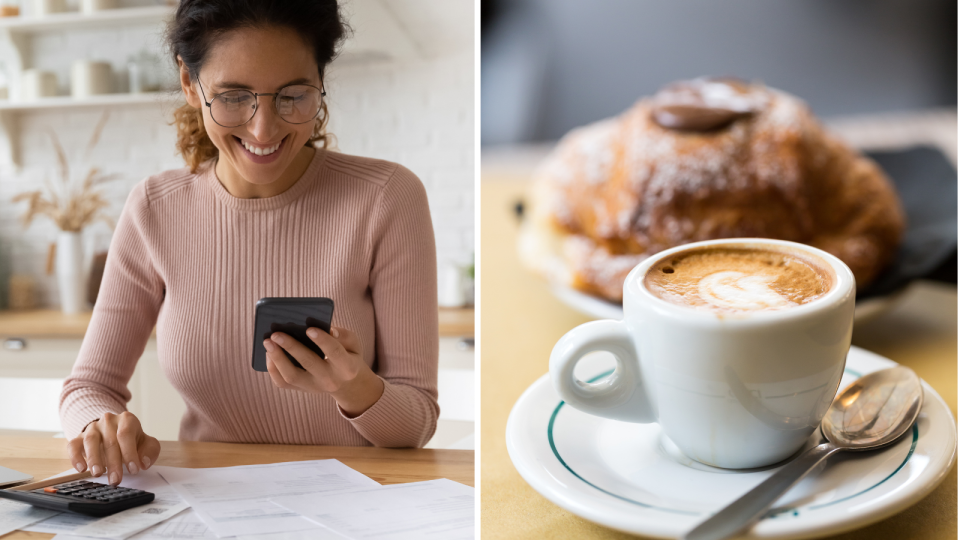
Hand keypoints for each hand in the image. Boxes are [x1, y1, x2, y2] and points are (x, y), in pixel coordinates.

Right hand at [67, 412, 159, 485]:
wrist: (114, 432)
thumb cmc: (132, 440)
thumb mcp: (146, 443)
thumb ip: (150, 451)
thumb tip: (143, 462)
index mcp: (127, 419)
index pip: (126, 434)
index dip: (130, 453)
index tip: (134, 470)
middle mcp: (108, 421)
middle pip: (110, 441)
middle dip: (113, 463)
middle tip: (116, 480)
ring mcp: (92, 428)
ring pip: (90, 441)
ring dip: (94, 459)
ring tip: (98, 473)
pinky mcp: (79, 437)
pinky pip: (73, 445)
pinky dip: (75, 457)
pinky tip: (81, 469)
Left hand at [264, 326, 383, 416]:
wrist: (347, 384)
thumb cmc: (348, 356)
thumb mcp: (354, 344)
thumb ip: (344, 335)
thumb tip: (328, 329)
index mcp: (347, 367)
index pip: (335, 353)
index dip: (322, 340)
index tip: (309, 329)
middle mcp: (330, 380)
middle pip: (309, 363)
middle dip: (291, 347)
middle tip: (276, 333)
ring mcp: (314, 387)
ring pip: (291, 376)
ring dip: (277, 358)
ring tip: (267, 342)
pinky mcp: (301, 389)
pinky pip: (282, 383)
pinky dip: (273, 368)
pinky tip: (268, 353)